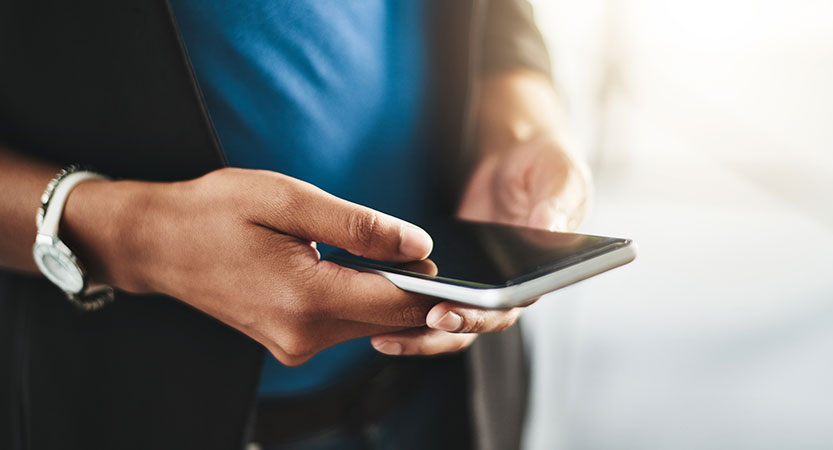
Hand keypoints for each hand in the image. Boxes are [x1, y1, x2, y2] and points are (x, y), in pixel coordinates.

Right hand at [63, 168, 472, 363]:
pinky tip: (375, 274)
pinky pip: (351, 326)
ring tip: (412, 261)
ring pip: (375, 326)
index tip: (475, 276)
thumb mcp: (288, 200)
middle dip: (430, 298)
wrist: (158, 244)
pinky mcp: (293, 343)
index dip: (442, 290)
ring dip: (400, 298)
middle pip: (393, 322)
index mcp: (305, 298)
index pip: (398, 304)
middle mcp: (304, 335)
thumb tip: (418, 246)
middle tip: (454, 265)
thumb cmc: (215, 212)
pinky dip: (371, 303)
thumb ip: (358, 226)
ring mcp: (297, 345)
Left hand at [369, 70, 593, 355]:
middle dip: (440, 329)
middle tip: (412, 320)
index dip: (477, 317)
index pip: (509, 308)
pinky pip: (429, 300)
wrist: (515, 156)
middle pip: (473, 325)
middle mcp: (509, 288)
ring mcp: (478, 284)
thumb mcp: (560, 176)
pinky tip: (373, 309)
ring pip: (447, 323)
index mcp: (540, 273)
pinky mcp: (453, 273)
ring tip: (382, 337)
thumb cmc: (545, 166)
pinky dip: (403, 311)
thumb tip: (548, 229)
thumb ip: (556, 203)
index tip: (446, 314)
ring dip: (417, 335)